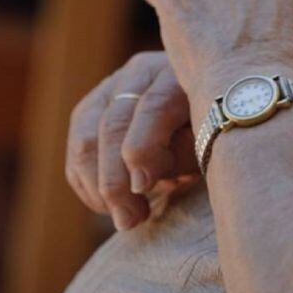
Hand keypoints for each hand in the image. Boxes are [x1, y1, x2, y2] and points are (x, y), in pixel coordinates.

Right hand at [65, 52, 198, 230]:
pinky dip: (86, 182)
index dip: (143, 149)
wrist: (203, 112)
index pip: (152, 107)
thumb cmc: (215, 130)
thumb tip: (138, 179)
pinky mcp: (92, 108)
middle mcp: (141, 73)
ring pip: (85, 136)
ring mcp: (112, 87)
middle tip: (129, 220)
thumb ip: (181, 153)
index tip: (143, 189)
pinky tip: (107, 206)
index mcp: (179, 74)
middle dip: (115, 179)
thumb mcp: (212, 140)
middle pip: (113, 123)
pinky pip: (76, 147)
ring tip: (122, 218)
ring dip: (97, 185)